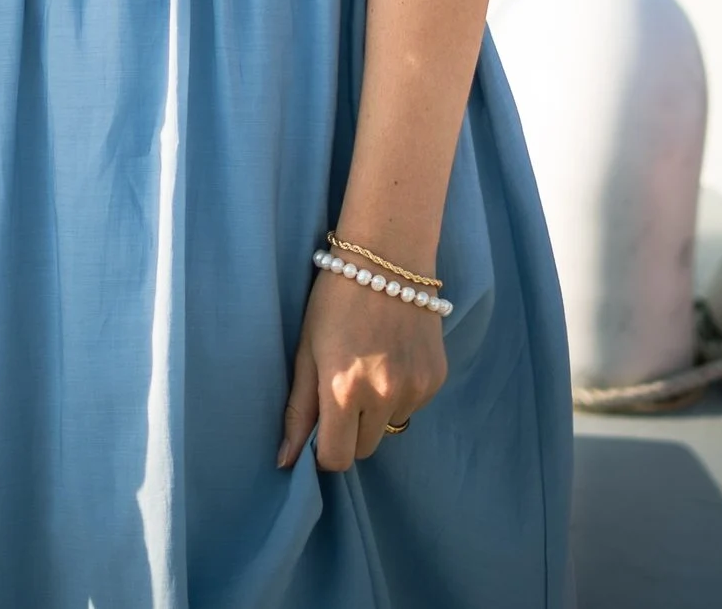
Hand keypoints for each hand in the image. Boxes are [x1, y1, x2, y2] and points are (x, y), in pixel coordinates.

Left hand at [276, 265, 445, 469]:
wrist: (388, 259)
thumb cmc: (334, 300)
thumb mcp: (307, 350)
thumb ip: (298, 410)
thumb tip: (285, 462)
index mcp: (344, 390)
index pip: (338, 459)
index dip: (324, 453)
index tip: (319, 433)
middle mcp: (384, 396)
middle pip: (365, 449)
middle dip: (349, 433)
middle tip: (340, 394)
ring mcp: (416, 389)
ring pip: (389, 427)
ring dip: (376, 413)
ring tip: (367, 366)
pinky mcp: (436, 379)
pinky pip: (412, 406)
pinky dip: (399, 394)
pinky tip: (390, 357)